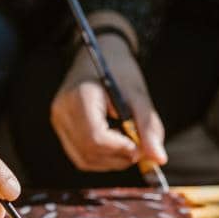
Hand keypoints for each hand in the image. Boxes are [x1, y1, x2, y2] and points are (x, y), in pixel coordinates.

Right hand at [50, 36, 166, 171]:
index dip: (121, 148)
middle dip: (118, 158)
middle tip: (139, 149)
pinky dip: (101, 159)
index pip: (96, 137)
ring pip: (84, 160)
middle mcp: (63, 111)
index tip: (141, 147)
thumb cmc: (120, 72)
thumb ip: (149, 127)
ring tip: (128, 144)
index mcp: (80, 97)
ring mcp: (59, 121)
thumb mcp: (138, 95)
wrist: (100, 56)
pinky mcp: (61, 129)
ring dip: (111, 161)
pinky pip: (80, 156)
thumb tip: (159, 159)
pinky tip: (115, 144)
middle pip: (89, 152)